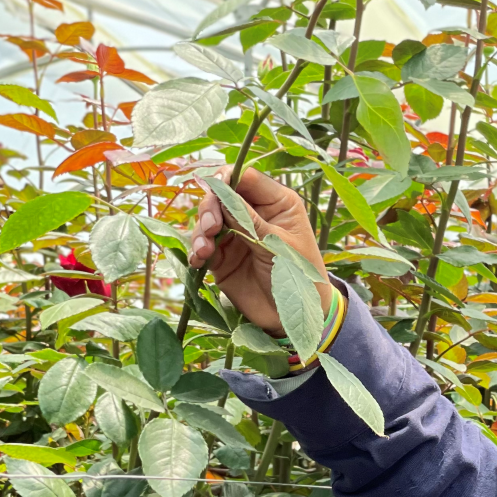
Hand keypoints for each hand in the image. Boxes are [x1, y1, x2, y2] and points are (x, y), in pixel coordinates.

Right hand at [188, 165, 330, 335]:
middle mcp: (253, 214)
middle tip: (211, 227)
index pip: (246, 177)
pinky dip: (196, 251)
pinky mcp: (222, 258)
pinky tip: (199, 260)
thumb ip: (249, 221)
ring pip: (207, 221)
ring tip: (205, 251)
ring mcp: (236, 236)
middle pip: (221, 196)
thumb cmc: (299, 277)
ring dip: (200, 232)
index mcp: (277, 203)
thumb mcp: (278, 246)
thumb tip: (221, 193)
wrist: (294, 318)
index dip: (226, 178)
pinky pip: (202, 247)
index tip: (214, 186)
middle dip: (210, 208)